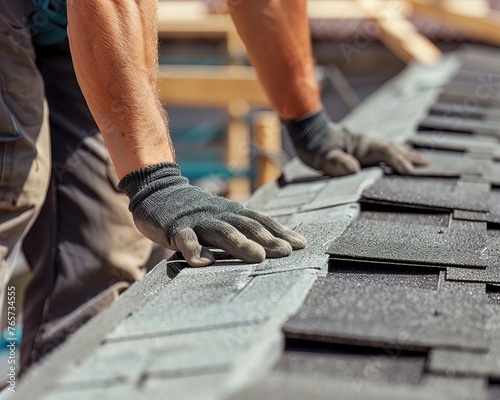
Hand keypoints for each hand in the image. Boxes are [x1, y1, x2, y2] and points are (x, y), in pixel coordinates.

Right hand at [118, 163, 306, 266]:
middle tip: (286, 252)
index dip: (280, 231)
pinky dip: (195, 249)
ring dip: (240, 244)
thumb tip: (270, 247)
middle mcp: (218, 214)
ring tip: (258, 257)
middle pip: (246, 225)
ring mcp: (197, 220)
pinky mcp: (175, 228)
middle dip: (268, 238)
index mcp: (231, 212)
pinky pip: (185, 239)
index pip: (260, 220)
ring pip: (221, 231)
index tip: (301, 244)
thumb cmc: (196, 211)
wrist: (158, 189)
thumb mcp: (221, 216)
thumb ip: (240, 229)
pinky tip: (204, 263)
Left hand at [285, 108, 426, 175]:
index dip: (398, 161)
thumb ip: (337, 162)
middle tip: (427, 166)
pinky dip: (397, 154)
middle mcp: (368, 141)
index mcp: (362, 143)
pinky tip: (402, 159)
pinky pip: (385, 150)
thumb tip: (353, 169)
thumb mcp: (322, 156)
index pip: (385, 152)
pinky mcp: (363, 147)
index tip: (410, 172)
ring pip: (392, 148)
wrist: (309, 133)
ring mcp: (366, 143)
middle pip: (394, 148)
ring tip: (423, 162)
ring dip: (407, 154)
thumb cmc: (315, 146)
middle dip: (410, 157)